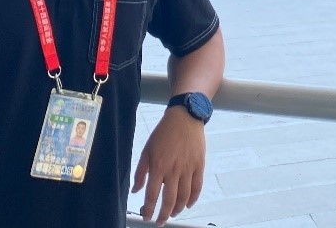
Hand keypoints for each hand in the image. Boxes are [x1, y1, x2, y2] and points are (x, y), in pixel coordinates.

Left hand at [131, 108, 206, 224]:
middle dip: (163, 215)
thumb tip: (136, 190)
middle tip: (160, 221)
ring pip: (184, 196)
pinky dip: (193, 199)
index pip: (152, 195)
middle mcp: (174, 170)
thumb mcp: (147, 150)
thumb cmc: (164, 133)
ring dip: (178, 209)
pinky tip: (188, 204)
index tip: (146, 217)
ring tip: (173, 213)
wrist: (185, 118)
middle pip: (169, 200)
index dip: (149, 210)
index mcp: (158, 166)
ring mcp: (188, 168)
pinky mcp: (199, 165)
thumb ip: (141, 172)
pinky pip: (197, 187)